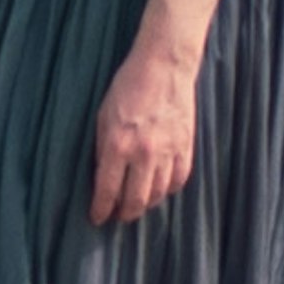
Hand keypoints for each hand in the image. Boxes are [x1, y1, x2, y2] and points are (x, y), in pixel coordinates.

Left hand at [90, 27, 201, 225]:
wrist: (164, 65)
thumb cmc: (127, 87)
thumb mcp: (103, 115)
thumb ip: (103, 148)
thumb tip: (101, 177)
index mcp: (118, 144)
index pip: (107, 190)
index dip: (100, 209)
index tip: (97, 218)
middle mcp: (143, 153)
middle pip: (135, 201)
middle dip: (124, 214)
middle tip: (118, 215)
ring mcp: (168, 152)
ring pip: (158, 195)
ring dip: (146, 204)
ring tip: (137, 203)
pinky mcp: (186, 148)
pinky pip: (178, 182)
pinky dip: (168, 190)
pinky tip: (159, 188)